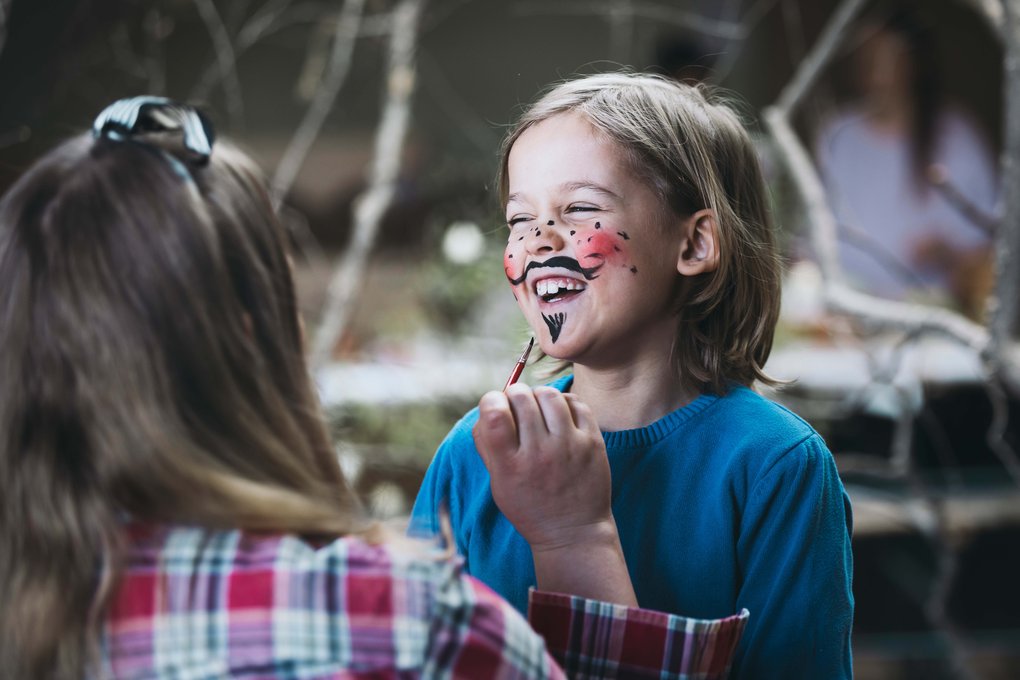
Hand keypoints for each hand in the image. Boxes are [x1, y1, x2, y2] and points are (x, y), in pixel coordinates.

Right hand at [473, 384, 636, 604]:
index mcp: (510, 466)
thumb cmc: (529, 506)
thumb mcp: (498, 483)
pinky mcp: (592, 443)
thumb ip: (487, 445)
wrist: (573, 533)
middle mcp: (539, 454)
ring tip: (538, 408)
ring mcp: (569, 447)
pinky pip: (576, 402)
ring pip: (549, 394)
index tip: (494, 406)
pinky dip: (564, 401)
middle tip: (516, 405)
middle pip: (521, 398)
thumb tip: (487, 406)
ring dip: (538, 395)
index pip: (493, 414)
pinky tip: (559, 415)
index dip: (490, 400)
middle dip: (514, 394)